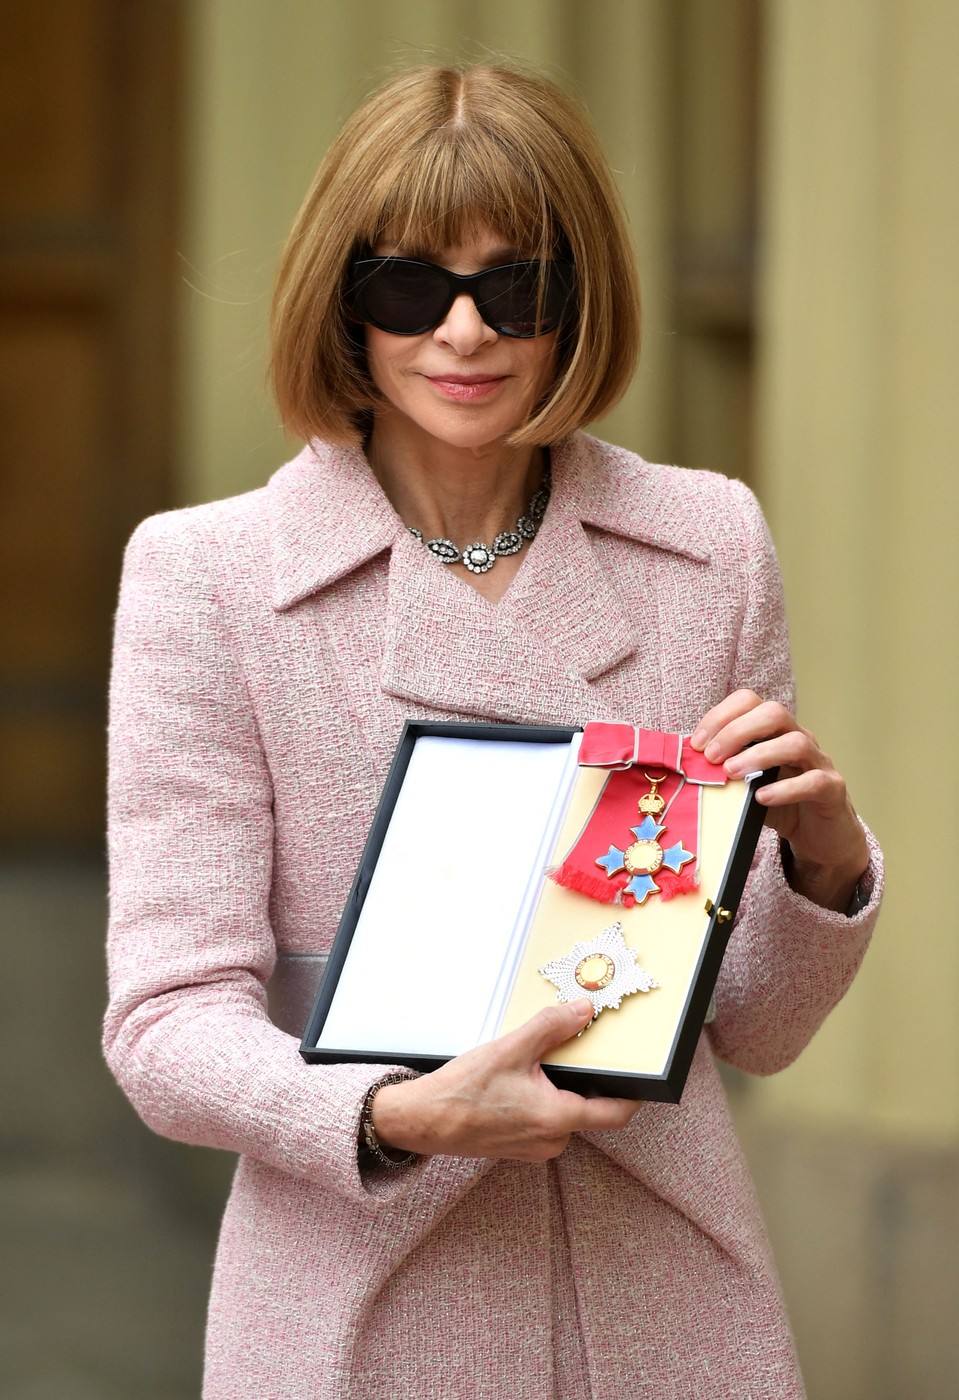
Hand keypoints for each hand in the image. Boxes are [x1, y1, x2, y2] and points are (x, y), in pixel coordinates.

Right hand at [370, 1000, 639, 1161]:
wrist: (423, 1121)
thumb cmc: (462, 1091)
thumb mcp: (511, 1049)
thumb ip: (552, 1028)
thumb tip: (583, 1011)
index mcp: (558, 1118)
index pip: (615, 1112)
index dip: (632, 1093)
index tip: (641, 1074)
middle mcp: (552, 1140)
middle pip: (588, 1107)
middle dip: (585, 1079)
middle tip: (578, 1050)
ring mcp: (534, 1146)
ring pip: (563, 1112)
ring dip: (558, 1088)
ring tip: (538, 1061)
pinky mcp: (518, 1145)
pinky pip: (543, 1119)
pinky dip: (541, 1098)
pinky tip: (520, 1078)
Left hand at [690, 689, 868, 911]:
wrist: (821, 837)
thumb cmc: (779, 805)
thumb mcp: (746, 785)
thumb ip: (724, 771)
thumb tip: (685, 767)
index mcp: (775, 732)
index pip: (750, 702)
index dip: (721, 716)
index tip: (697, 743)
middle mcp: (799, 738)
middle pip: (774, 713)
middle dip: (737, 730)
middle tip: (712, 757)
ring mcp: (819, 762)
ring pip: (796, 742)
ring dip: (759, 755)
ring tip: (732, 773)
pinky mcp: (832, 790)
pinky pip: (814, 781)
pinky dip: (785, 788)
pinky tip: (762, 798)